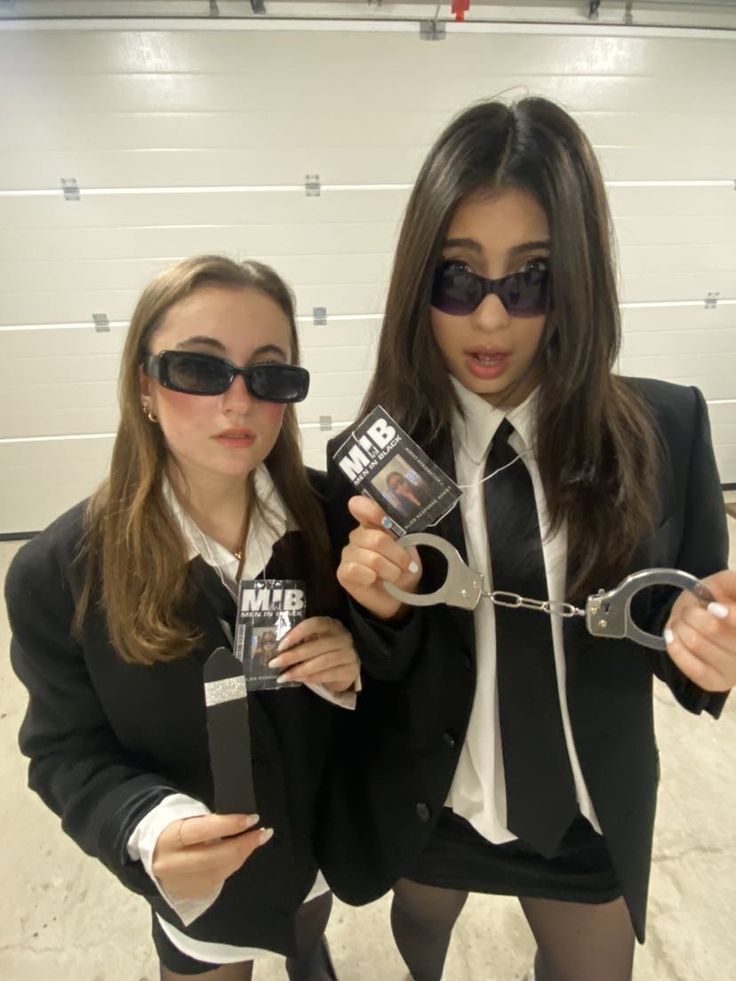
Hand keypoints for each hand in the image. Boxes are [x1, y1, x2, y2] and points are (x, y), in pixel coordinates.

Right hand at [152, 813, 271, 900]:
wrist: (151, 854)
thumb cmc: (175, 829)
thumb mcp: (185, 819)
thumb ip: (208, 823)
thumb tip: (240, 823)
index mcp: (168, 839)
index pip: (203, 830)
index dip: (230, 825)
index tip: (252, 819)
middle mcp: (171, 864)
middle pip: (214, 857)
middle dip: (243, 845)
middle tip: (263, 833)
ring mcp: (179, 883)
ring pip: (218, 872)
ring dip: (241, 856)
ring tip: (256, 841)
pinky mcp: (187, 894)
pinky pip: (216, 881)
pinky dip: (231, 866)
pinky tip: (240, 855)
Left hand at [269, 616, 359, 692]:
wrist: (347, 668)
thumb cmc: (325, 652)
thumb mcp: (315, 641)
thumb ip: (301, 642)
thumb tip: (278, 650)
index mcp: (331, 625)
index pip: (314, 624)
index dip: (297, 633)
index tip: (280, 645)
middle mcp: (343, 637)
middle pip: (316, 645)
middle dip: (292, 655)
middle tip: (274, 663)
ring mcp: (349, 654)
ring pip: (322, 661)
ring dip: (300, 670)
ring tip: (283, 676)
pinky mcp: (351, 670)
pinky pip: (329, 674)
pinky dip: (311, 677)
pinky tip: (298, 680)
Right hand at [337, 495, 421, 619]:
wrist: (399, 597)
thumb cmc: (403, 569)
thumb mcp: (409, 550)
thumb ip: (401, 536)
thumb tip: (396, 531)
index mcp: (373, 524)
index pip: (362, 507)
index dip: (370, 509)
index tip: (382, 518)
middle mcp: (357, 536)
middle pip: (378, 539)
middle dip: (398, 556)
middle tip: (406, 566)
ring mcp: (348, 554)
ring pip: (372, 558)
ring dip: (390, 571)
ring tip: (394, 576)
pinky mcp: (343, 572)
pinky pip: (355, 570)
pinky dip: (371, 576)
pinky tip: (374, 579)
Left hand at [664, 569, 735, 691]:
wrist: (703, 620)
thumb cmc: (719, 599)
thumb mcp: (726, 584)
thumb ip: (734, 583)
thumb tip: (732, 591)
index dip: (730, 617)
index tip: (713, 607)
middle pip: (714, 630)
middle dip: (693, 615)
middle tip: (689, 612)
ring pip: (697, 644)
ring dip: (681, 627)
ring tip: (681, 622)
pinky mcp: (716, 682)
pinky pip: (690, 667)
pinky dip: (675, 646)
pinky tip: (672, 636)